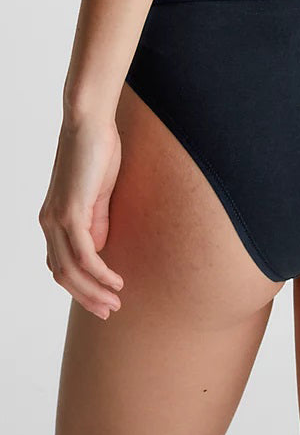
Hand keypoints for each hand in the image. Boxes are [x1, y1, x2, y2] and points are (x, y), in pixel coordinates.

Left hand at [39, 117, 123, 319]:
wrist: (87, 124)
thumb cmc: (96, 152)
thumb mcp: (97, 194)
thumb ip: (96, 220)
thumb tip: (99, 248)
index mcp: (53, 219)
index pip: (61, 265)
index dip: (80, 286)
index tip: (103, 299)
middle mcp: (48, 223)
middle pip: (62, 275)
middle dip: (86, 297)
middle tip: (109, 311)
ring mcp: (57, 219)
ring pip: (70, 270)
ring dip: (93, 291)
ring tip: (115, 301)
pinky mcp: (70, 212)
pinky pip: (83, 254)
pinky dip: (99, 272)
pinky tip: (115, 280)